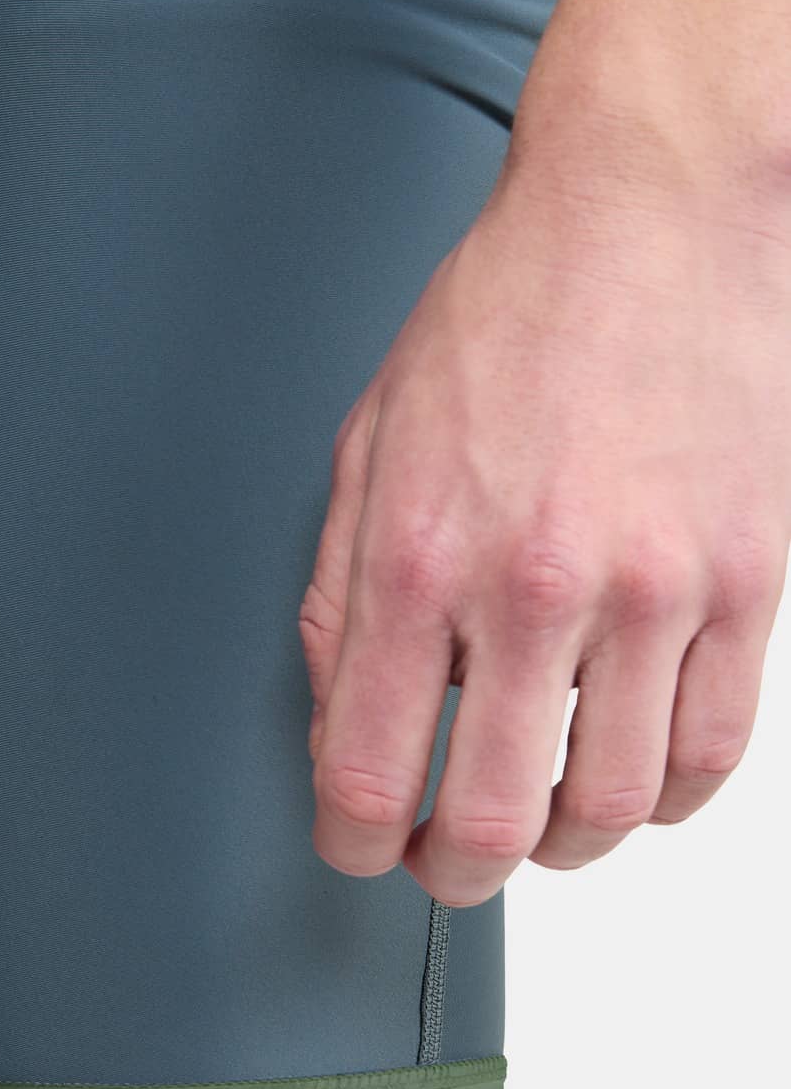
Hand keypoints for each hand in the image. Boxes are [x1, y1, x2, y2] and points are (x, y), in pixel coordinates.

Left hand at [298, 167, 790, 905]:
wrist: (652, 216)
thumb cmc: (506, 318)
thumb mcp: (367, 444)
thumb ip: (339, 594)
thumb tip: (341, 720)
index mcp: (417, 554)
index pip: (365, 771)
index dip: (352, 841)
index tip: (359, 846)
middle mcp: (533, 587)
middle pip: (489, 823)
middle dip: (451, 872)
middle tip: (443, 862)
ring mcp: (654, 592)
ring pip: (613, 809)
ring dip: (562, 844)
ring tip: (538, 821)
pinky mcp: (749, 584)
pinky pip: (713, 753)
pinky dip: (667, 798)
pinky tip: (632, 776)